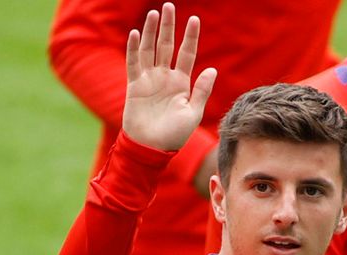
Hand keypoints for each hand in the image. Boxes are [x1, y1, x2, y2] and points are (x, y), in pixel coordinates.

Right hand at [122, 3, 216, 150]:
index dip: (191, 37)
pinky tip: (136, 34)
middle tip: (169, 6)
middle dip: (169, 27)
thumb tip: (212, 69)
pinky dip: (134, 49)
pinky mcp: (134, 86)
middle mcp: (165, 78)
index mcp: (182, 83)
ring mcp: (149, 80)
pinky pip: (134, 64)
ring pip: (150, 50)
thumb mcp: (193, 113)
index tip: (194, 19)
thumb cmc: (174, 135)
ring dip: (151, 32)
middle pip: (167, 46)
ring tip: (154, 14)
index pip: (187, 54)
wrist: (151, 148)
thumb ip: (202, 90)